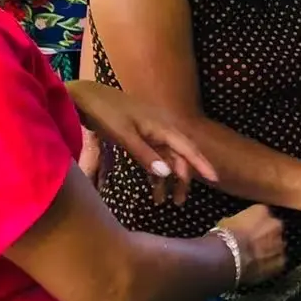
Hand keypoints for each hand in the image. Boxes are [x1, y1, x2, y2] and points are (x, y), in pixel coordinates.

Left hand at [65, 82, 216, 204]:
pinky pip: (153, 157)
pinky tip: (152, 186)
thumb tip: (168, 174)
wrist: (85, 97)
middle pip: (179, 157)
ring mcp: (149, 133)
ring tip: (161, 202)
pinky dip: (154, 172)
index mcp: (161, 127)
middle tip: (178, 203)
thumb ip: (145, 154)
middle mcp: (160, 130)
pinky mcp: (138, 136)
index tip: (214, 179)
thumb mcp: (124, 134)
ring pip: (166, 159)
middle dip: (181, 180)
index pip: (188, 148)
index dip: (202, 163)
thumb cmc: (105, 112)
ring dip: (166, 179)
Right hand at [215, 204, 285, 285]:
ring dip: (269, 250)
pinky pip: (277, 261)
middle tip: (253, 244)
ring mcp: (279, 243)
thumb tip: (237, 227)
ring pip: (277, 245)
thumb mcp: (227, 222)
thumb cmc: (225, 237)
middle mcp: (275, 224)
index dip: (254, 224)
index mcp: (262, 211)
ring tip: (256, 258)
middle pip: (273, 229)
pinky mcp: (280, 261)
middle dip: (266, 236)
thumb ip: (239, 222)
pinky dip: (271, 264)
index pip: (261, 214)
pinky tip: (260, 268)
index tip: (248, 230)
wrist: (229, 257)